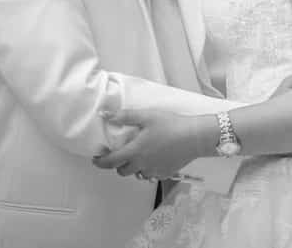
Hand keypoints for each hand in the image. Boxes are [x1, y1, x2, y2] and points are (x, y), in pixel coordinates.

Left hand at [92, 109, 207, 180]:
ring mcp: (154, 171)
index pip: (110, 162)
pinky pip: (151, 175)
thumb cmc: (171, 124)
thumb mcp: (147, 116)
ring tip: (140, 156)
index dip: (100, 162)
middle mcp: (141, 165)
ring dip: (134, 167)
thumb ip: (125, 116)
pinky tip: (155, 158)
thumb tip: (105, 115)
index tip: (96, 158)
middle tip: (121, 153)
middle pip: (122, 171)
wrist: (195, 137)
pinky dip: (148, 169)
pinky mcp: (165, 173)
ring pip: (137, 174)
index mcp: (134, 152)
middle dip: (118, 164)